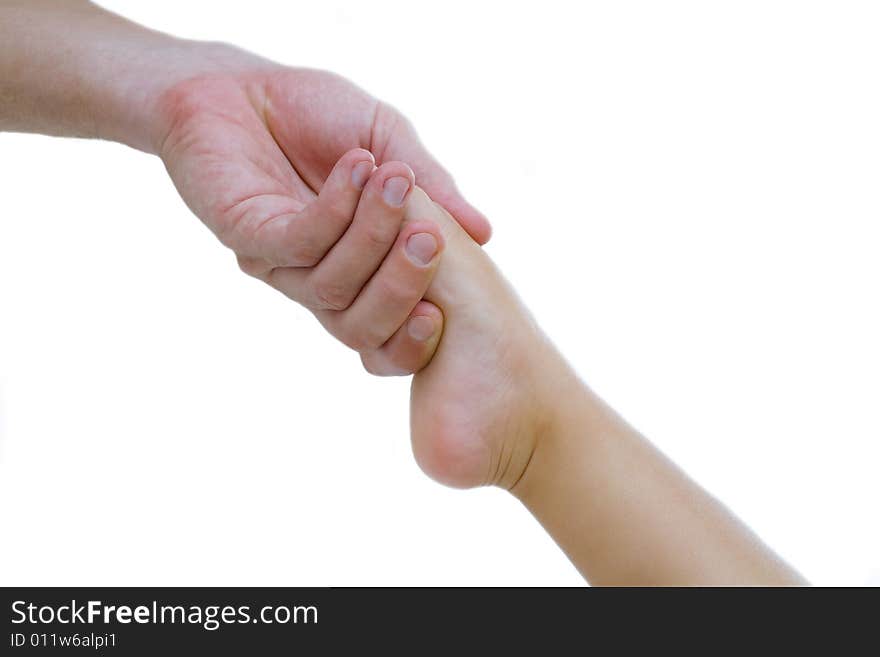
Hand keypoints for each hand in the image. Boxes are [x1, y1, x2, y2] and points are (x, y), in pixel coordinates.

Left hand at [152, 47, 488, 372]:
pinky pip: (298, 242)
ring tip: (397, 180)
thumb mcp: (390, 143)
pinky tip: (357, 168)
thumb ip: (432, 187)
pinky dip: (336, 209)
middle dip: (401, 288)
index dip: (413, 341)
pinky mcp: (245, 234)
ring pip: (333, 285)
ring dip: (372, 233)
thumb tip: (483, 233)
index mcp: (355, 274)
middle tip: (431, 238)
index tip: (443, 312)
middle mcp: (315, 281)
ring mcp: (278, 263)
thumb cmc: (316, 116)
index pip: (384, 336)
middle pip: (359, 327)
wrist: (242, 82)